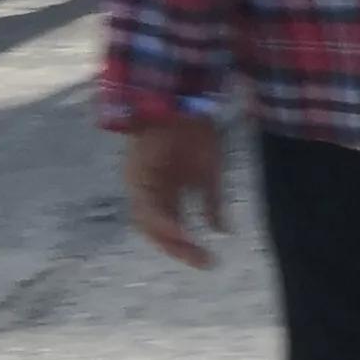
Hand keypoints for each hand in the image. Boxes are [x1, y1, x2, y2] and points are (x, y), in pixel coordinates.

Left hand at [123, 114, 227, 268]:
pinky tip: (183, 233)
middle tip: (204, 261)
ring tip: (192, 251)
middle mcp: (148, 189)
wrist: (181, 98)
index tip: (208, 259)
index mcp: (164, 189)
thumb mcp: (210, 172)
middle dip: (178, 248)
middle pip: (156, 229)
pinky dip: (164, 224)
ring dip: (169, 240)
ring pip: (147, 223)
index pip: (170, 224)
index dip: (184, 243)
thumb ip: (212, 203)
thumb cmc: (196, 130)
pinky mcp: (136, 176)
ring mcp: (139, 183)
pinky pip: (147, 209)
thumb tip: (223, 231)